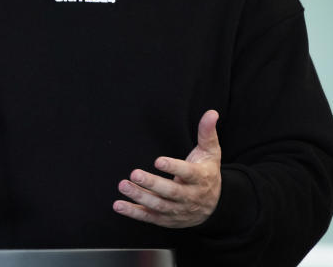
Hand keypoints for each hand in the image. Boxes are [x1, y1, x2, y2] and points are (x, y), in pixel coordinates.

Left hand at [113, 109, 221, 227]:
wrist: (214, 207)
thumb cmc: (207, 172)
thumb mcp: (211, 153)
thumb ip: (207, 133)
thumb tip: (211, 112)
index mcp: (200, 179)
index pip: (188, 173)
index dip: (174, 168)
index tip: (158, 161)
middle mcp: (190, 197)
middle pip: (171, 192)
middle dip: (152, 183)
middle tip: (134, 173)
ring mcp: (178, 210)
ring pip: (158, 206)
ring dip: (139, 196)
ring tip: (123, 185)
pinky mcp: (166, 220)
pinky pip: (149, 217)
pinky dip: (133, 212)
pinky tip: (118, 205)